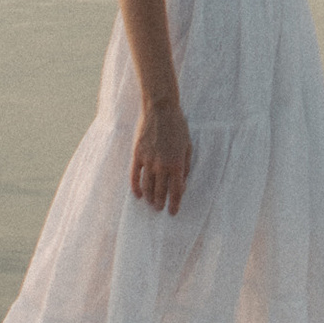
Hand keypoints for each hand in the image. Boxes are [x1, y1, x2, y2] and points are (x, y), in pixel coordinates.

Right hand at [131, 98, 192, 216]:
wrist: (161, 110)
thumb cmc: (178, 127)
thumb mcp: (188, 146)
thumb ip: (186, 166)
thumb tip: (182, 183)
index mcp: (177, 164)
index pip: (175, 191)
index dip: (174, 204)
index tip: (172, 212)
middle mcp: (162, 165)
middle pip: (159, 191)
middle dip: (160, 203)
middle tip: (160, 208)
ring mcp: (148, 160)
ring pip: (147, 186)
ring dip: (149, 197)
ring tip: (151, 203)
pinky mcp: (137, 154)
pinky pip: (135, 175)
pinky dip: (136, 187)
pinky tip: (137, 194)